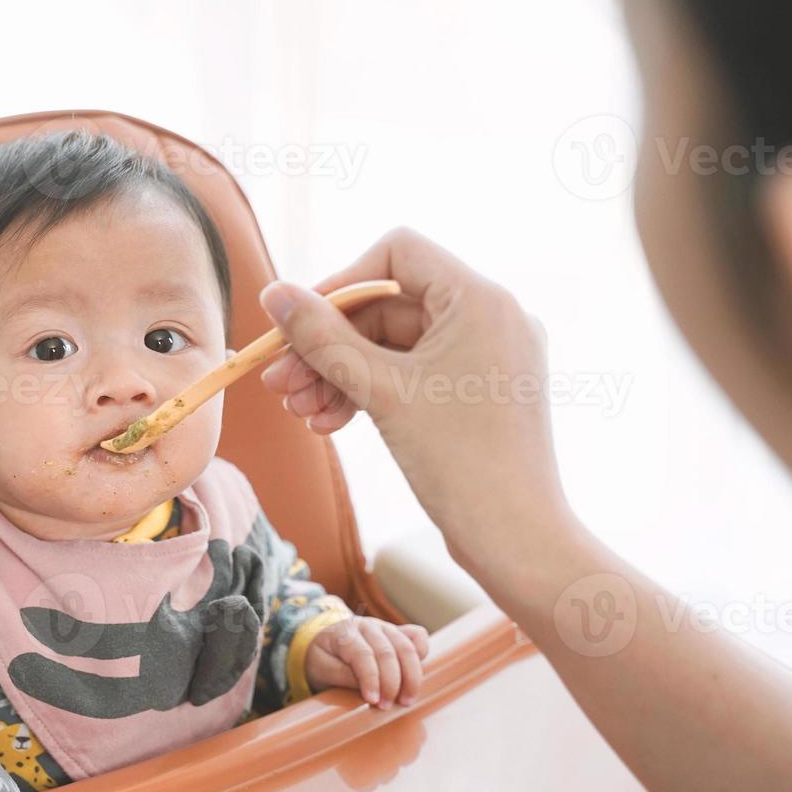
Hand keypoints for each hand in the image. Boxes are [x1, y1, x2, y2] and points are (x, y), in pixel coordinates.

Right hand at [258, 228, 578, 579]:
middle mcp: (491, 317)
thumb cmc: (460, 462)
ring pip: (393, 345)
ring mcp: (486, 356)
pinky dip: (370, 393)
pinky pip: (412, 374)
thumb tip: (275, 293)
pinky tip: (328, 423)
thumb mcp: (381, 392)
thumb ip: (323, 337)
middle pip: (388, 305)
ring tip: (299, 412)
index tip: (298, 322)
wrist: (516, 539)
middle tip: (278, 381)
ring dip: (339, 374)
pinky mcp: (477, 392)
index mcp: (481, 300)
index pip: (398, 252)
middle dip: (328, 344)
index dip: (340, 282)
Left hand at [304, 616, 428, 708]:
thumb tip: (364, 687)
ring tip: (407, 700)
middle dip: (392, 683)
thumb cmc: (321, 657)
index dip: (371, 679)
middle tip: (387, 707)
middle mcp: (367, 626)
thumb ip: (340, 675)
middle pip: (387, 652)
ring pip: (406, 647)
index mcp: (345, 633)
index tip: (373, 700)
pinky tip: (418, 674)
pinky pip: (416, 636)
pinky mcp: (396, 633)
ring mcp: (385, 628)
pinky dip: (422, 652)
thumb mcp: (320, 668)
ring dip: (411, 676)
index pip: (363, 655)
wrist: (323, 640)